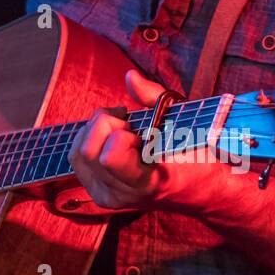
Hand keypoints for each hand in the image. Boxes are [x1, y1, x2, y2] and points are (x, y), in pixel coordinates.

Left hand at [68, 68, 201, 211]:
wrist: (198, 189)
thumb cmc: (195, 153)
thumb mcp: (183, 121)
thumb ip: (154, 98)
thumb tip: (130, 78)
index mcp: (148, 182)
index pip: (109, 158)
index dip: (120, 134)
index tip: (141, 131)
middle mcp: (124, 194)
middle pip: (88, 150)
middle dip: (106, 127)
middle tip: (131, 127)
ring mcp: (109, 197)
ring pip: (77, 153)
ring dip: (97, 132)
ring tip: (123, 131)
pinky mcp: (99, 194)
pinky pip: (77, 159)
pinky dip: (90, 140)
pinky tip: (112, 139)